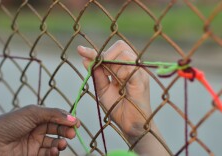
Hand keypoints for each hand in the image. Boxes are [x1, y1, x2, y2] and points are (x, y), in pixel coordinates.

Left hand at [0, 105, 78, 155]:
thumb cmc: (9, 123)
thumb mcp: (32, 113)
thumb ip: (53, 114)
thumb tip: (72, 118)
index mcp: (37, 117)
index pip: (57, 117)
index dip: (67, 120)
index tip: (77, 123)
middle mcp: (37, 129)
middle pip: (58, 130)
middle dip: (66, 132)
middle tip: (72, 134)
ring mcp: (34, 143)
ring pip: (54, 144)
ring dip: (60, 144)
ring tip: (61, 144)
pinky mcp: (32, 155)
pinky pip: (47, 155)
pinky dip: (53, 153)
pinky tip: (53, 151)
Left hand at [77, 40, 168, 154]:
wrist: (130, 126)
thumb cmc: (118, 108)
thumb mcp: (102, 89)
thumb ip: (96, 73)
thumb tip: (85, 59)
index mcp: (123, 67)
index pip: (111, 50)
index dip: (94, 50)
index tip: (80, 50)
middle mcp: (133, 67)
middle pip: (120, 46)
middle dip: (106, 56)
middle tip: (104, 73)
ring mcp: (139, 72)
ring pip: (125, 54)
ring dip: (113, 66)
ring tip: (114, 81)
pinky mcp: (142, 80)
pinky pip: (130, 67)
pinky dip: (120, 73)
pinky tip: (119, 84)